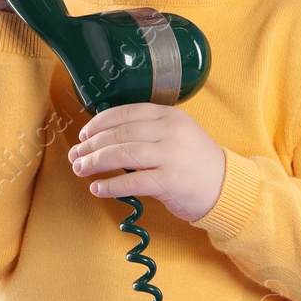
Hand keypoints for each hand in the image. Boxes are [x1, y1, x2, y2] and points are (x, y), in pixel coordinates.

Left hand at [68, 104, 228, 222]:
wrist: (226, 185)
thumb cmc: (195, 161)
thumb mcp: (177, 134)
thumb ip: (148, 131)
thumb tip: (105, 137)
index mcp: (170, 115)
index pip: (126, 113)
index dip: (99, 123)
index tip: (84, 134)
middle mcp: (170, 132)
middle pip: (120, 133)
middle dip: (91, 145)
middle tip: (75, 155)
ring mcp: (171, 156)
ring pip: (123, 154)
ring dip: (95, 162)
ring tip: (80, 169)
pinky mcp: (170, 181)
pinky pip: (132, 181)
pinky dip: (110, 185)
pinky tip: (97, 188)